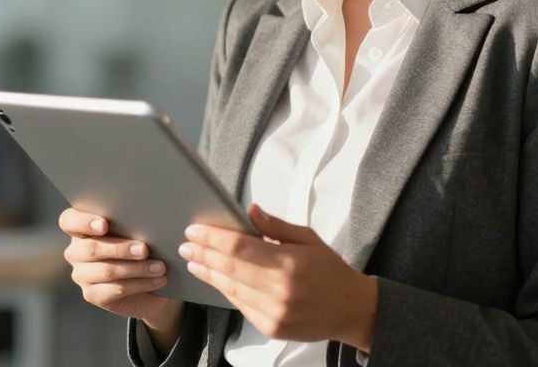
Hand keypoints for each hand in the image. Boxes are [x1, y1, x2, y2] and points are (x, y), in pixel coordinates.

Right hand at [58, 207, 182, 331]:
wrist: (149, 282)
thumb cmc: (140, 247)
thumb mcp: (136, 232)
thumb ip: (134, 224)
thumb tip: (150, 223)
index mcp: (81, 228)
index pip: (69, 221)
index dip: (83, 222)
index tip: (104, 225)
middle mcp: (76, 251)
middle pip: (90, 248)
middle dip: (120, 248)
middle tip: (144, 249)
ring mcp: (82, 275)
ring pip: (106, 270)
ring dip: (136, 268)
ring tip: (159, 267)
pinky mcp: (92, 295)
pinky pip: (115, 290)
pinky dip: (140, 284)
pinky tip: (158, 280)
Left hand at [180, 204, 376, 350]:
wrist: (352, 310)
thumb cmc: (330, 270)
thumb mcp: (309, 239)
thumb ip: (276, 226)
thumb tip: (249, 211)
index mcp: (288, 263)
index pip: (239, 247)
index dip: (212, 238)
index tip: (194, 230)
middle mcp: (278, 290)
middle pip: (229, 268)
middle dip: (203, 255)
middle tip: (185, 245)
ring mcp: (273, 312)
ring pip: (230, 289)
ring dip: (209, 274)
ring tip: (194, 262)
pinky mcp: (271, 328)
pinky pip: (240, 306)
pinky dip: (225, 290)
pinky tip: (216, 279)